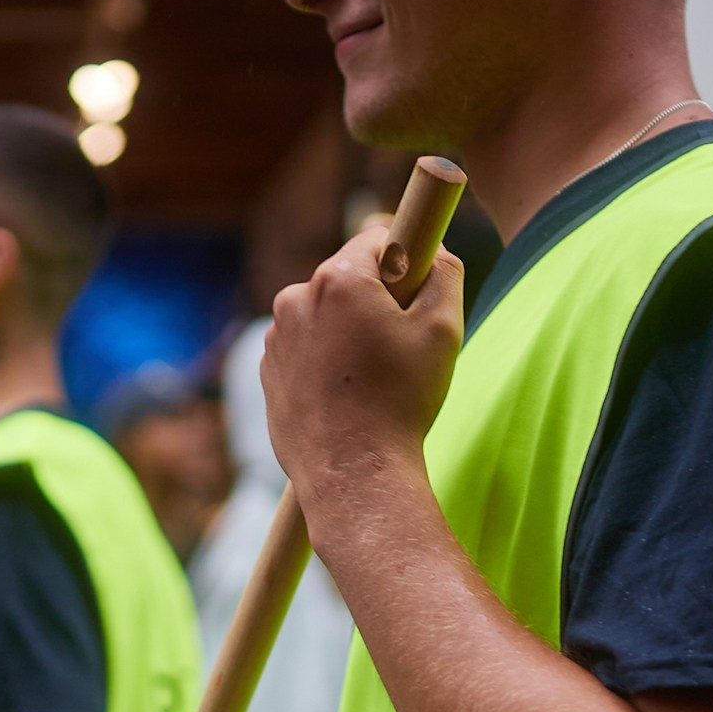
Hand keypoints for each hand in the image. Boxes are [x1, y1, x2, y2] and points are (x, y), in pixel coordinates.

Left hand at [261, 217, 463, 541]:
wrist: (353, 475)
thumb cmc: (401, 401)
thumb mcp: (443, 329)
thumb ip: (444, 272)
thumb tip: (433, 252)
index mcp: (339, 278)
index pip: (378, 237)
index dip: (405, 259)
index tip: (416, 291)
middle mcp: (297, 298)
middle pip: (348, 277)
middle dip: (376, 300)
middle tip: (399, 345)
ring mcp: (276, 337)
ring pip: (325, 315)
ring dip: (349, 332)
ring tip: (372, 380)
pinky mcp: (268, 371)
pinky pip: (305, 349)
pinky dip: (326, 363)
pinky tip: (347, 397)